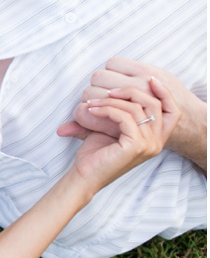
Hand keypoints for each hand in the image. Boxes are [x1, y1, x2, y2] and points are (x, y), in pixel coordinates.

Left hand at [58, 58, 205, 171]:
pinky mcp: (136, 145)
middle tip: (107, 92)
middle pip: (154, 105)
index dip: (165, 93)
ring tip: (91, 104)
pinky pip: (125, 117)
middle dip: (130, 92)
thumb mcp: (109, 129)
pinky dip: (107, 110)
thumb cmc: (95, 155)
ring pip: (137, 109)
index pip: (173, 112)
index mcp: (155, 139)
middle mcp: (156, 143)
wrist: (84, 177)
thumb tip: (108, 89)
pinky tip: (92, 112)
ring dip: (111, 102)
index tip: (150, 79)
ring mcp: (148, 145)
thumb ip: (116, 112)